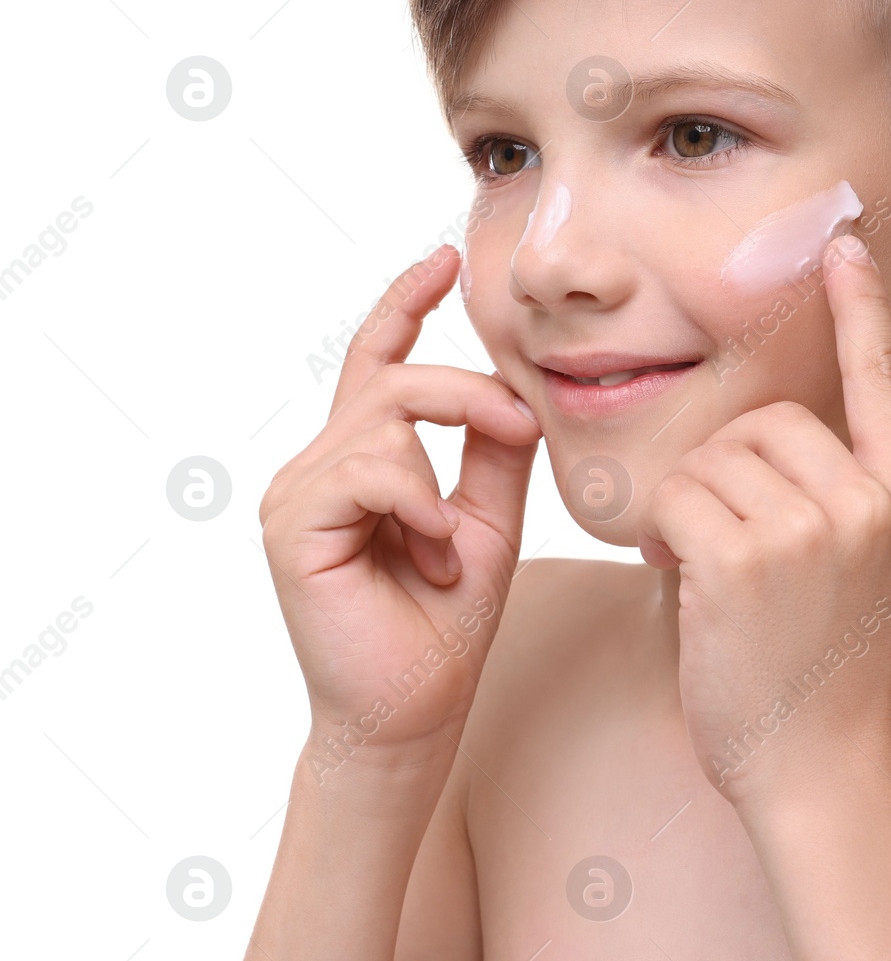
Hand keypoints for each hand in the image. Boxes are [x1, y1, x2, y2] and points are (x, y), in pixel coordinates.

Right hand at [257, 245, 542, 764]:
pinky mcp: (292, 524)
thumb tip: (516, 387)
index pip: (378, 358)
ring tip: (450, 546)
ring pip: (385, 418)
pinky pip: (371, 469)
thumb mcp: (489, 516)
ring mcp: (299, 490)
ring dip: (441, 477)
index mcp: (365, 456)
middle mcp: (321, 463)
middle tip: (520, 426)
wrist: (415, 707)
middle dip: (467, 391)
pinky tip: (430, 551)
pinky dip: (417, 503)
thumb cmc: (447, 620)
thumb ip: (494, 450)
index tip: (444, 260)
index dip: (406, 302)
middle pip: (395, 376)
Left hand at [634, 234, 890, 810]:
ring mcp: (819, 526)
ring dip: (696, 508)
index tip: (844, 243)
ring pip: (714, 457)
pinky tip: (695, 587)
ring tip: (725, 581)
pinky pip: (677, 495)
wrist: (827, 776)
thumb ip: (843, 490)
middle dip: (731, 473)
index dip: (861, 306)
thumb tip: (769, 424)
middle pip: (766, 419)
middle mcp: (877, 500)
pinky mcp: (749, 556)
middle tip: (739, 552)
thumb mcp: (873, 568)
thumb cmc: (834, 672)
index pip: (883, 378)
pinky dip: (667, 534)